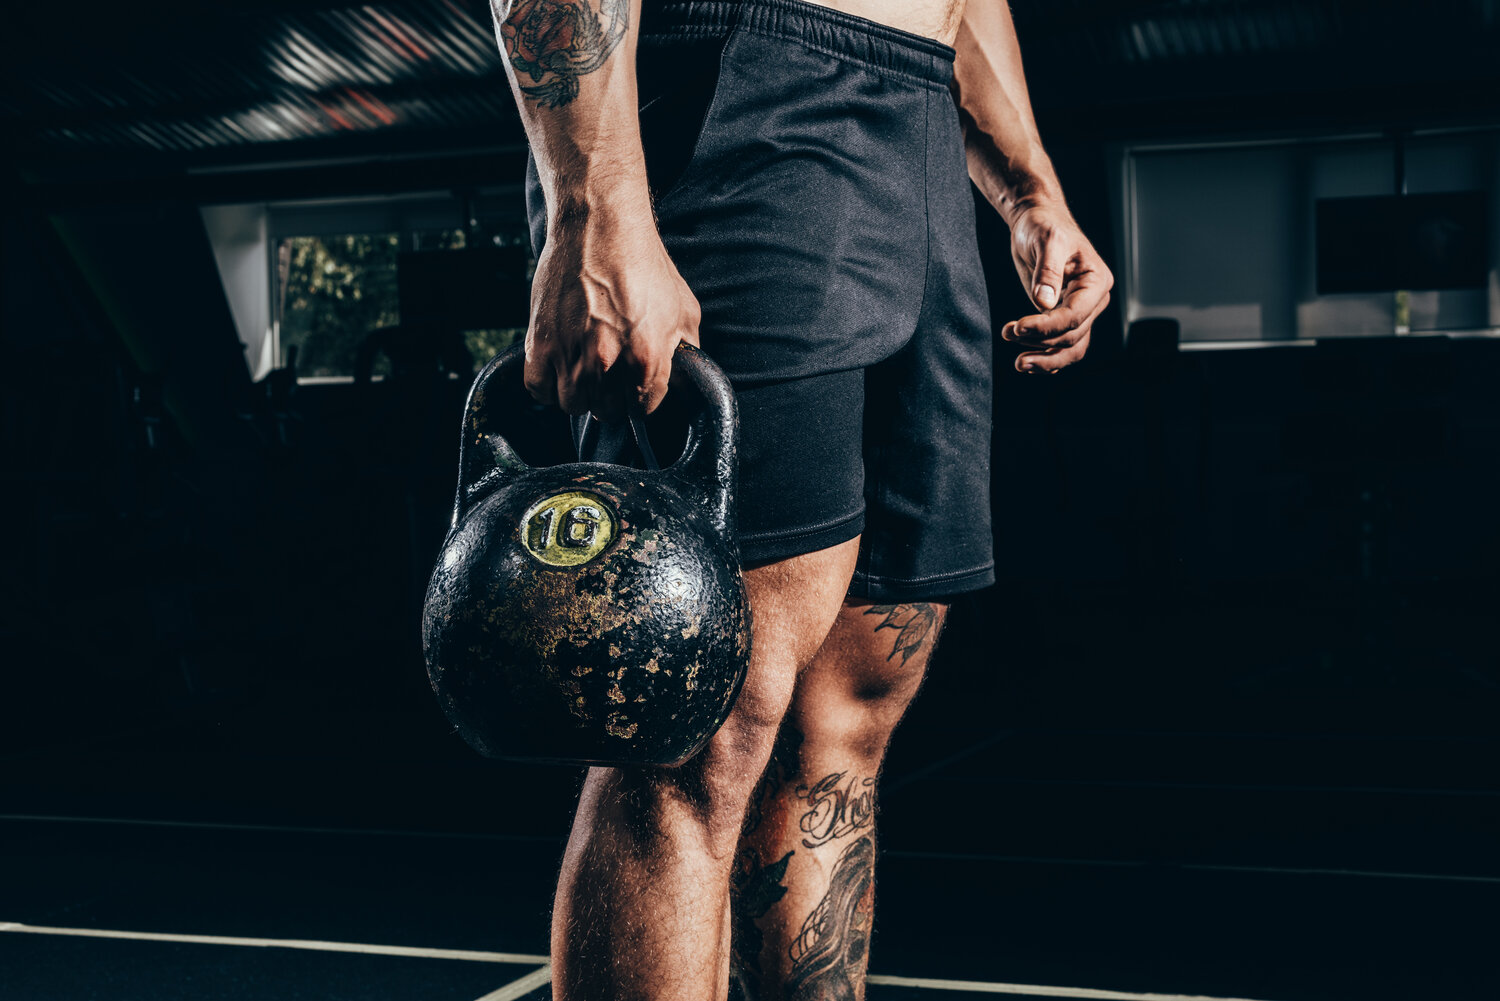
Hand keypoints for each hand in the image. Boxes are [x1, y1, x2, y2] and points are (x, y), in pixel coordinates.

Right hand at [525, 202, 700, 415]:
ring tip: (585, 372)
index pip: (644, 409)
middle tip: (610, 374)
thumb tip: (685, 379)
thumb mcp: (683, 308)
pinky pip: (538, 389)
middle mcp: (608, 364)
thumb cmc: (643, 262)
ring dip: (579, 394)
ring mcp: (571, 355)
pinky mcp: (540, 343)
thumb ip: (687, 351)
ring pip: (572, 405)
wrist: (599, 226)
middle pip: (607, 411)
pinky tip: (559, 369)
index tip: (635, 387)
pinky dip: (547, 385)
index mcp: (647, 359)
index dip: (641, 398)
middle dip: (611, 397)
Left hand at [1002, 201, 1112, 373]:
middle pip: (1072, 335)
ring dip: (1045, 359)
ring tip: (1018, 362)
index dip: (1047, 326)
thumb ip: (1047, 273)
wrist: (1036, 222)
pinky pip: (1062, 346)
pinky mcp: (1064, 317)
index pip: (1075, 315)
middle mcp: (1093, 300)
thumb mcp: (1046, 241)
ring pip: (1071, 348)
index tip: (1018, 326)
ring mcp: (1081, 311)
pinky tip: (1027, 362)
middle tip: (1008, 333)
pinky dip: (1047, 358)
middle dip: (1040, 341)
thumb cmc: (1044, 226)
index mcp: (1096, 280)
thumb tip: (1044, 304)